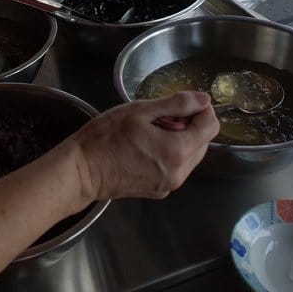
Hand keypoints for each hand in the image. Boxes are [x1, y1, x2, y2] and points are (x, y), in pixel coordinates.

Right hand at [69, 91, 218, 200]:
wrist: (81, 171)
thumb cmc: (106, 137)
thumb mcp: (139, 111)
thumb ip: (176, 104)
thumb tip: (204, 100)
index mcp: (177, 150)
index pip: (211, 126)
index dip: (201, 110)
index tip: (180, 104)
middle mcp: (179, 173)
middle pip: (202, 142)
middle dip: (188, 126)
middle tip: (158, 119)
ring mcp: (169, 185)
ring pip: (190, 156)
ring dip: (179, 141)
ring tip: (149, 134)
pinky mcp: (158, 191)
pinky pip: (175, 169)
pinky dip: (168, 156)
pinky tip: (144, 150)